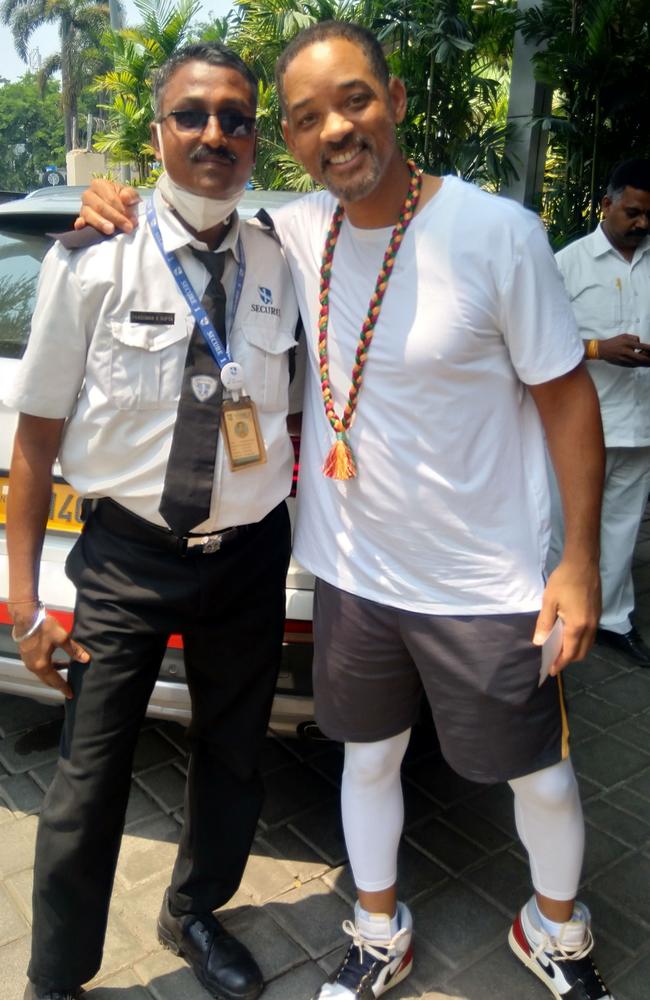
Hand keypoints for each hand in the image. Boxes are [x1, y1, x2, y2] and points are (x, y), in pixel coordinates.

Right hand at [17, 614, 89, 698]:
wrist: (26, 617)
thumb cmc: (44, 627)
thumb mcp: (62, 638)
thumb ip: (74, 650)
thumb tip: (86, 659)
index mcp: (42, 665)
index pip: (55, 681)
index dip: (64, 688)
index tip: (71, 695)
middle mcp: (33, 667)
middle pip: (47, 680)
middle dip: (58, 684)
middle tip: (68, 688)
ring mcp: (28, 661)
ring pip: (43, 673)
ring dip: (54, 675)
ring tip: (66, 672)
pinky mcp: (27, 655)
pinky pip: (39, 667)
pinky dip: (49, 668)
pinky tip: (57, 662)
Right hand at [75, 178, 140, 234]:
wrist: (121, 211)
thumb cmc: (124, 202)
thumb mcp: (131, 195)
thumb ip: (130, 194)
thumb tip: (124, 197)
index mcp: (100, 185)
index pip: (110, 198)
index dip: (121, 209)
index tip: (132, 220)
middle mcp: (89, 194)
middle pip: (100, 206)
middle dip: (115, 218)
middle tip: (127, 228)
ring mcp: (84, 207)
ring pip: (89, 214)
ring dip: (101, 223)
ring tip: (111, 230)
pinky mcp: (82, 219)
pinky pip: (79, 221)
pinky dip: (81, 224)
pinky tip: (82, 226)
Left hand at [533, 559, 600, 673]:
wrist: (583, 563)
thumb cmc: (563, 581)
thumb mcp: (549, 601)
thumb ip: (544, 623)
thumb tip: (538, 642)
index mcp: (577, 625)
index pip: (570, 652)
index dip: (560, 663)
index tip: (551, 671)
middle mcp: (590, 626)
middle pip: (582, 652)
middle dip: (569, 659)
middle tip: (554, 661)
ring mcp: (596, 620)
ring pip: (588, 644)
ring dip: (576, 650)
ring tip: (561, 650)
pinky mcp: (597, 613)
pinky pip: (591, 635)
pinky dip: (581, 641)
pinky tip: (570, 635)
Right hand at [596, 334, 649, 366]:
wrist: (602, 349)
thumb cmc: (614, 341)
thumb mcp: (624, 335)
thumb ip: (634, 338)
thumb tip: (641, 342)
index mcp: (627, 343)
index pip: (641, 346)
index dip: (649, 349)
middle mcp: (626, 351)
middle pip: (641, 357)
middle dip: (648, 359)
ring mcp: (624, 359)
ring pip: (637, 363)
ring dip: (645, 363)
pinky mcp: (622, 364)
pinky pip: (633, 365)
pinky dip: (639, 365)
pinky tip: (644, 364)